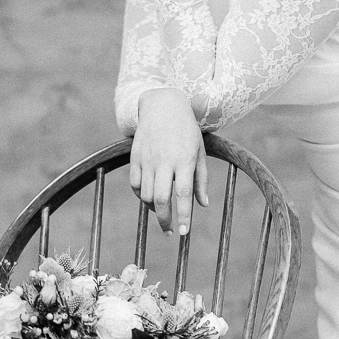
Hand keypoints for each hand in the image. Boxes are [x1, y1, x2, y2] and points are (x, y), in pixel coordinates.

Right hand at [130, 87, 208, 235]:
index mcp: (184, 160)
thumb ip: (201, 179)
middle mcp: (164, 161)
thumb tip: (203, 205)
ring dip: (154, 209)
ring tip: (163, 213)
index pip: (183, 194)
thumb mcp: (199, 152)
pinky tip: (150, 198)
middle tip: (170, 232)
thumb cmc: (187, 130)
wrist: (163, 106)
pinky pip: (135, 184)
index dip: (184, 215)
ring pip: (146, 194)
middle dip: (165, 220)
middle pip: (162, 199)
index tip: (184, 232)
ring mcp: (147, 159)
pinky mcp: (135, 157)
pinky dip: (142, 195)